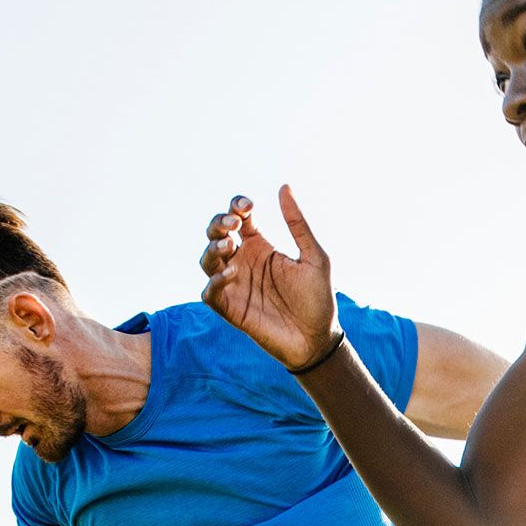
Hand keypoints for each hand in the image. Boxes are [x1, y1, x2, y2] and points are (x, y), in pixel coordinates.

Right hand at [199, 186, 338, 368]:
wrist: (317, 339)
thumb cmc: (318, 299)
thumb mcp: (314, 256)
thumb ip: (298, 224)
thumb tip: (284, 186)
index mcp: (261, 247)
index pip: (238, 219)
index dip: (236, 207)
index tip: (247, 206)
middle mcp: (243, 262)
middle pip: (216, 234)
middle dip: (218, 223)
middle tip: (233, 224)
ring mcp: (234, 285)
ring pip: (207, 259)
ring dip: (213, 248)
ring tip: (230, 245)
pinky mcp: (230, 309)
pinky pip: (209, 292)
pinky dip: (214, 280)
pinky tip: (231, 274)